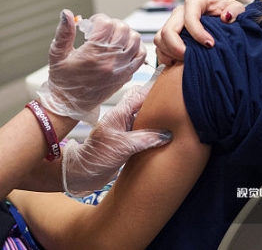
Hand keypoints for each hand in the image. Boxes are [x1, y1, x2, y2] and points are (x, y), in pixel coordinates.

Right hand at [37, 9, 145, 123]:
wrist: (69, 105)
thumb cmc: (62, 81)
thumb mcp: (57, 54)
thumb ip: (64, 32)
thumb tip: (67, 13)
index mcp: (93, 54)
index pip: (106, 23)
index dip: (98, 19)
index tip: (91, 25)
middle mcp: (110, 61)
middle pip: (123, 28)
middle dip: (111, 24)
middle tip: (101, 31)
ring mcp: (121, 69)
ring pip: (135, 39)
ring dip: (124, 34)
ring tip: (112, 38)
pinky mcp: (126, 76)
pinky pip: (141, 56)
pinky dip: (135, 48)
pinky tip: (122, 48)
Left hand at [62, 69, 171, 196]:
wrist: (83, 174)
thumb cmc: (96, 157)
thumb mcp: (123, 147)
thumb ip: (146, 138)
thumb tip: (167, 134)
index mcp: (119, 113)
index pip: (141, 95)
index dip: (156, 90)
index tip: (174, 87)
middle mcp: (123, 118)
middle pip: (144, 103)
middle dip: (159, 102)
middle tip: (179, 105)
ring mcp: (125, 130)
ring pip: (145, 118)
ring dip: (157, 119)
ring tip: (177, 120)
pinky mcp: (127, 142)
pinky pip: (144, 132)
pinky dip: (154, 132)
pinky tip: (165, 137)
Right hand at [154, 0, 244, 65]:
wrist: (223, 25)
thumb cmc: (228, 15)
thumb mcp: (237, 9)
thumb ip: (235, 10)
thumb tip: (226, 17)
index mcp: (195, 3)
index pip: (189, 17)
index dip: (197, 32)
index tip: (210, 44)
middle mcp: (179, 13)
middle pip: (168, 30)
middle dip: (177, 47)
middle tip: (189, 58)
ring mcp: (171, 25)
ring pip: (160, 39)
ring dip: (170, 53)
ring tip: (186, 60)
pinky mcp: (167, 38)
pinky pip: (159, 49)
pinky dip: (166, 57)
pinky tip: (179, 63)